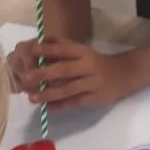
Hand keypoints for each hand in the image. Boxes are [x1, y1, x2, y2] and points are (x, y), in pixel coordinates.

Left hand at [15, 37, 136, 108]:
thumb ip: (62, 46)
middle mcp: (88, 66)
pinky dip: (61, 105)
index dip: (47, 50)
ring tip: (32, 98)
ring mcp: (92, 83)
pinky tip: (48, 108)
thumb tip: (40, 41)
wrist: (124, 75)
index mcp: (83, 52)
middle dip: (43, 74)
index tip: (29, 50)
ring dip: (49, 94)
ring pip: (68, 89)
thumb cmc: (96, 62)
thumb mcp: (82, 50)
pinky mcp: (95, 98)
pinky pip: (75, 102)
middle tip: (25, 78)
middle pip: (64, 70)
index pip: (63, 49)